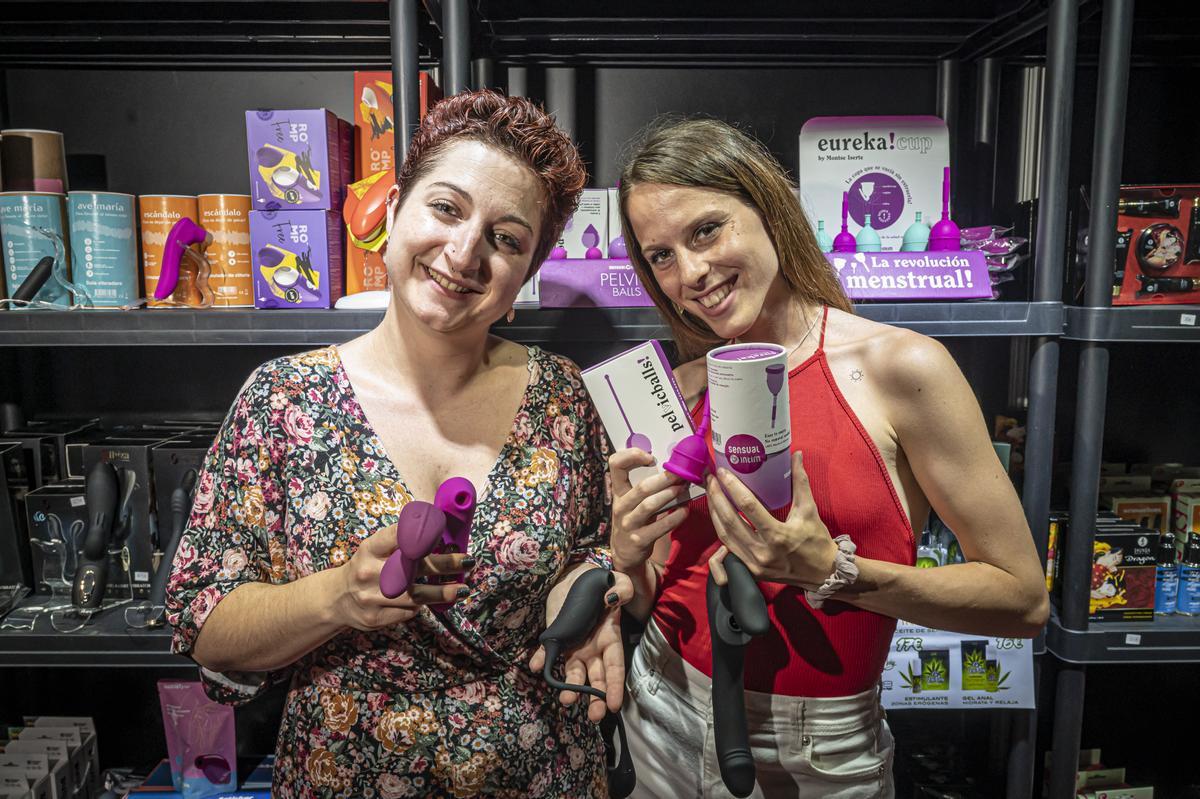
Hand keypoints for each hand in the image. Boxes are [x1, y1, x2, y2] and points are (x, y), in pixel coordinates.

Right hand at [335, 525, 473, 630]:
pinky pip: (407, 612)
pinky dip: (421, 606)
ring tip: (463, 589)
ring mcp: (371, 597)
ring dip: (442, 592)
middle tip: (467, 562)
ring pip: (415, 595)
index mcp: (369, 549)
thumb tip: (438, 532)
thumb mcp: (375, 549)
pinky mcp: (375, 618)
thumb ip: (400, 542)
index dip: (421, 533)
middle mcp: (368, 572)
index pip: (397, 536)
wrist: (337, 599)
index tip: (443, 533)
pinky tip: (430, 600)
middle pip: (413, 567)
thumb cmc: (366, 567)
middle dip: (445, 564)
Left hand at [529, 569, 634, 721]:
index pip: (615, 668)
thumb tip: (612, 600)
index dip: (615, 687)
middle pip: (596, 679)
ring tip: (566, 699)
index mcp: (610, 638)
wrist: (575, 576)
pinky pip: (548, 654)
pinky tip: (537, 666)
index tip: (614, 705)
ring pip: (573, 673)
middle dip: (595, 698)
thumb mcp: (616, 581)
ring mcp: (573, 646)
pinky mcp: (556, 639)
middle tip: (593, 716)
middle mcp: (592, 648)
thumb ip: (621, 589)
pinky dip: (541, 660)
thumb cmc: (600, 583)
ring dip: (570, 687)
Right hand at [609, 448, 689, 572]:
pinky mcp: (639, 540)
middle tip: (681, 474)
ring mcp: (629, 524)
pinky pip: (660, 527)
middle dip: (665, 479)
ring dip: (670, 495)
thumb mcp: (631, 502)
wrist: (625, 553)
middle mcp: (621, 506)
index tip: (650, 457)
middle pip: (642, 487)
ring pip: (650, 505)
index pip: (615, 465)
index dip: (630, 455)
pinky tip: (685, 510)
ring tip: (684, 489)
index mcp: (618, 491)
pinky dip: (675, 518)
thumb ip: (644, 486)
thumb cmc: (633, 520)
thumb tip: (672, 467)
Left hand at [705, 451, 837, 589]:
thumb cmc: (817, 541)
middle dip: (716, 497)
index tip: (723, 472)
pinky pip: (729, 547)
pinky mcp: (751, 570)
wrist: (823, 573)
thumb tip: (797, 455)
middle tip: (710, 479)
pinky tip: (717, 514)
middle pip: (730, 520)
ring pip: (724, 534)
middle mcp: (762, 551)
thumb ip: (800, 482)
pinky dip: (721, 528)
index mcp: (778, 535)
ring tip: (710, 493)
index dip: (732, 487)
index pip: (748, 506)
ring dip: (714, 512)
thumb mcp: (809, 510)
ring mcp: (754, 563)